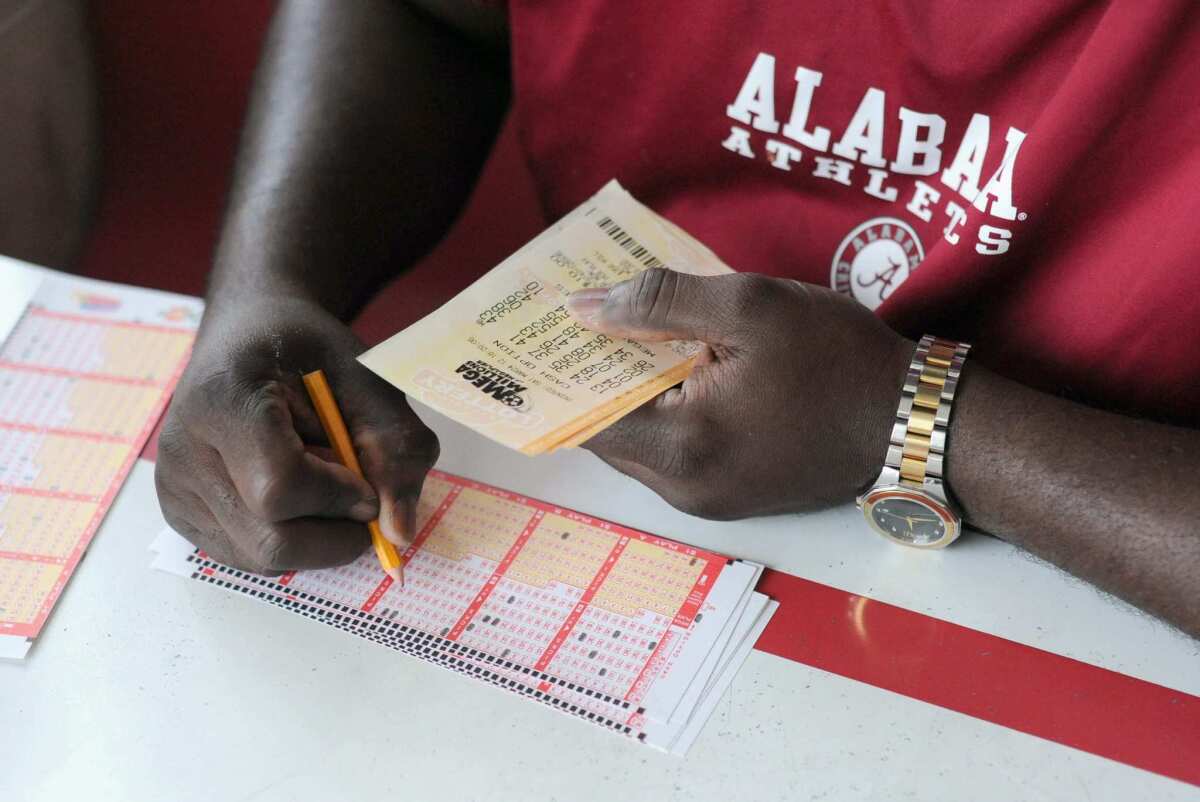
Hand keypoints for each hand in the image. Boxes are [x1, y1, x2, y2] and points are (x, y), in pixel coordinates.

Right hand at [155, 297, 438, 573]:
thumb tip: (400, 534)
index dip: (339, 498)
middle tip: (360, 499)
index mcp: (224, 400)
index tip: (367, 482)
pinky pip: (247, 556)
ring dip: (315, 537)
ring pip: (261, 559)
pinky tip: (296, 496)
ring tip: (320, 484)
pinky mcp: (178, 514)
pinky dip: (290, 538)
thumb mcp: (367, 378)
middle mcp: (183, 452)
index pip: (280, 488)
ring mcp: (173, 489)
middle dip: (334, 534)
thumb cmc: (308, 350)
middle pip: (269, 541)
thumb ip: (397, 448)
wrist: (246, 334)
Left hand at [567, 270, 912, 518]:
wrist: (913, 421)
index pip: (583, 414)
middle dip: (593, 375)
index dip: (561, 368)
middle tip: (588, 318)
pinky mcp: (726, 494)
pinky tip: (675, 365)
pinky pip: (668, 449)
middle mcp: (683, 488)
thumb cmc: (838, 360)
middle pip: (605, 431)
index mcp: (682, 447)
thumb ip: (658, 303)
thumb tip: (585, 309)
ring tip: (632, 333)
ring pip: (635, 441)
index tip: (551, 326)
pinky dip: (661, 409)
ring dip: (629, 391)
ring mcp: (704, 498)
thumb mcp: (750, 307)